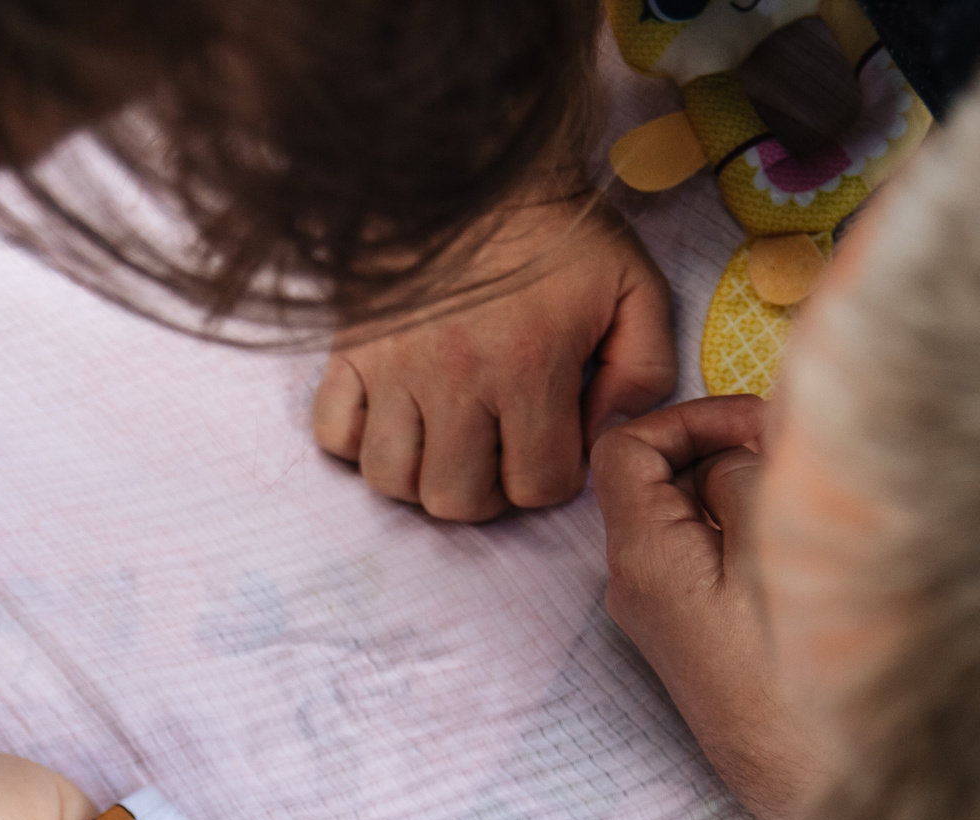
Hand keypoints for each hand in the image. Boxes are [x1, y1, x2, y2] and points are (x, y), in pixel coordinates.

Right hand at [315, 199, 674, 521]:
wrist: (468, 161)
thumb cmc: (555, 228)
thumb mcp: (633, 286)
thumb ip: (645, 368)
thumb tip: (608, 430)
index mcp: (530, 369)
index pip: (536, 486)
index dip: (553, 477)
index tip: (555, 441)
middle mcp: (454, 381)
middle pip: (457, 500)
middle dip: (487, 491)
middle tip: (500, 452)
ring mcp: (392, 371)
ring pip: (393, 480)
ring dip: (423, 477)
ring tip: (447, 443)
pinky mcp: (349, 353)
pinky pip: (334, 436)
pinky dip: (361, 443)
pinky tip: (394, 419)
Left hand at [591, 396, 824, 819]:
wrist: (806, 773)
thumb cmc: (797, 662)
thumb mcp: (774, 546)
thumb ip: (744, 478)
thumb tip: (733, 452)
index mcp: (642, 557)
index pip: (624, 448)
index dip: (689, 419)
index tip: (757, 428)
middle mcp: (633, 584)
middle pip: (659, 479)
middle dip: (727, 453)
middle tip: (798, 459)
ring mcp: (659, 612)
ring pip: (689, 516)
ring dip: (744, 494)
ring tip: (808, 506)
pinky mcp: (690, 633)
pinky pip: (706, 556)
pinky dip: (746, 533)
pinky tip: (799, 550)